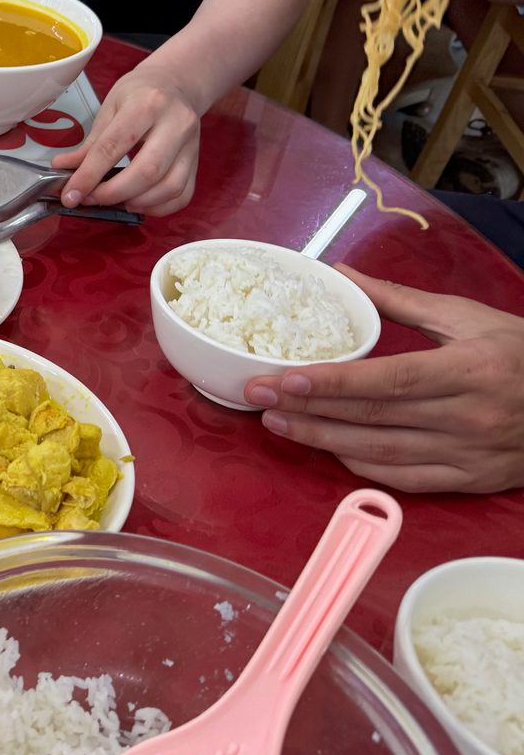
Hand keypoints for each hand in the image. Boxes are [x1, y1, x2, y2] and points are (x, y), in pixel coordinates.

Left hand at [50, 66, 200, 214]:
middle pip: (147, 171)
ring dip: (136, 202)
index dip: (89, 175)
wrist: (175, 83)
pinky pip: (182, 194)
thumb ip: (89, 143)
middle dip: (112, 193)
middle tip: (90, 199)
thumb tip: (62, 170)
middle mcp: (176, 123)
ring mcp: (191, 144)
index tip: (71, 194)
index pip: (114, 146)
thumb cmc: (139, 93)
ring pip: (169, 187)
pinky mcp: (196, 161)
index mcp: (147, 104)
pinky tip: (136, 202)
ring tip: (113, 201)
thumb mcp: (109, 107)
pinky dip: (157, 207)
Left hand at [244, 267, 523, 494]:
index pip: (389, 380)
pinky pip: (405, 479)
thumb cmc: (521, 354)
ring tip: (276, 422)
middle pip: (374, 417)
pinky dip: (362, 465)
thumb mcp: (468, 317)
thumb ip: (400, 300)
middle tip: (256, 396)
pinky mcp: (471, 480)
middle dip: (307, 409)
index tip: (285, 377)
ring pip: (381, 452)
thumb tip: (341, 274)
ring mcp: (469, 454)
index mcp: (470, 370)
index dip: (334, 383)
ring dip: (322, 439)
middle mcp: (468, 416)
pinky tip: (327, 448)